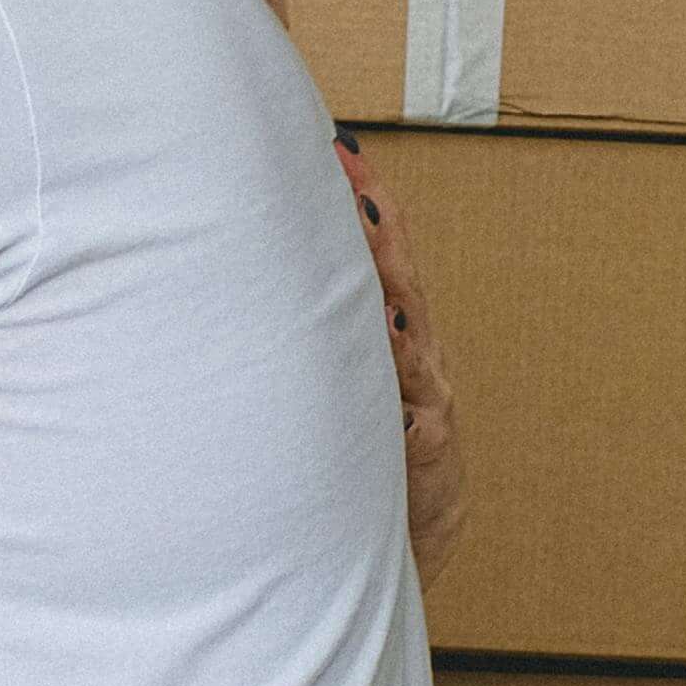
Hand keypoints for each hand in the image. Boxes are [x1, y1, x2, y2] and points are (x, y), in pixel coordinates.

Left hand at [335, 134, 468, 575]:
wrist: (412, 536)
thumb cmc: (366, 452)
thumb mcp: (345, 384)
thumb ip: (321, 334)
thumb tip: (257, 277)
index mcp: (395, 336)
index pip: (381, 257)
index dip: (365, 202)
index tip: (339, 149)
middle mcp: (418, 359)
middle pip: (400, 281)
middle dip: (377, 226)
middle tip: (349, 172)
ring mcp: (428, 404)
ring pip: (409, 344)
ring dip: (386, 298)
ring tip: (364, 250)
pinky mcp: (427, 458)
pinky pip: (414, 424)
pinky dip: (403, 397)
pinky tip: (389, 368)